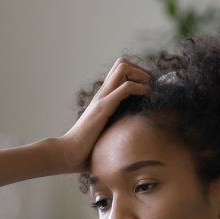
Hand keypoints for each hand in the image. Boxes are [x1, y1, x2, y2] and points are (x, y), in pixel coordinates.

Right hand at [59, 58, 151, 172]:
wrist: (69, 153)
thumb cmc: (85, 150)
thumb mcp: (105, 135)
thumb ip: (114, 132)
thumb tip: (127, 144)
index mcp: (102, 99)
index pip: (119, 72)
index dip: (136, 74)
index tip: (147, 88)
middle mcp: (101, 94)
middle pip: (121, 63)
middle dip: (141, 70)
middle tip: (150, 86)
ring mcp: (102, 99)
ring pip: (123, 68)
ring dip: (141, 74)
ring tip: (149, 89)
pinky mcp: (103, 108)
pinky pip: (125, 88)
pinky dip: (140, 88)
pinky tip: (146, 96)